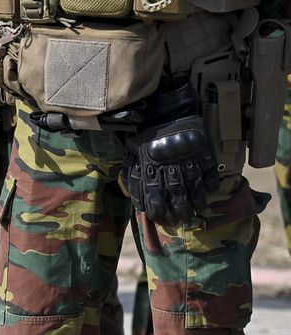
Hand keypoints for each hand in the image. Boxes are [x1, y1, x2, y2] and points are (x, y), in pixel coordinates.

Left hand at [122, 86, 220, 225]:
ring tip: (198, 210)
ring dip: (196, 200)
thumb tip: (136, 199)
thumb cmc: (144, 132)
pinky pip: (209, 170)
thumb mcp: (132, 154)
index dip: (157, 209)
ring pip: (194, 185)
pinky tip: (210, 190)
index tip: (161, 219)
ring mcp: (187, 158)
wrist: (164, 107)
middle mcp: (169, 166)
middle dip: (179, 210)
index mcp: (150, 167)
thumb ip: (134, 176)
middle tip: (182, 219)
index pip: (154, 195)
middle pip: (176, 194)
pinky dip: (210, 181)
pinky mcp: (201, 150)